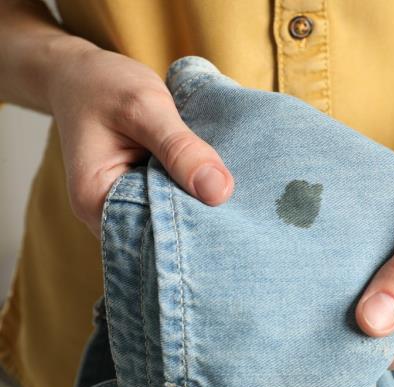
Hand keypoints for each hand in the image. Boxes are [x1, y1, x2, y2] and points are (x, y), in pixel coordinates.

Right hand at [47, 39, 233, 237]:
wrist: (82, 74)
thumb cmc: (105, 86)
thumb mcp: (145, 107)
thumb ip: (179, 147)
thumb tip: (220, 192)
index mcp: (95, 200)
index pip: (152, 231)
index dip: (193, 223)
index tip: (228, 206)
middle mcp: (107, 212)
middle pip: (163, 229)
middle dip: (200, 214)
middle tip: (238, 197)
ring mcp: (124, 204)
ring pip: (171, 215)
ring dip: (198, 200)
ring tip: (230, 187)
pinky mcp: (140, 192)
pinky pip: (171, 198)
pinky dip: (191, 188)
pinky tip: (213, 177)